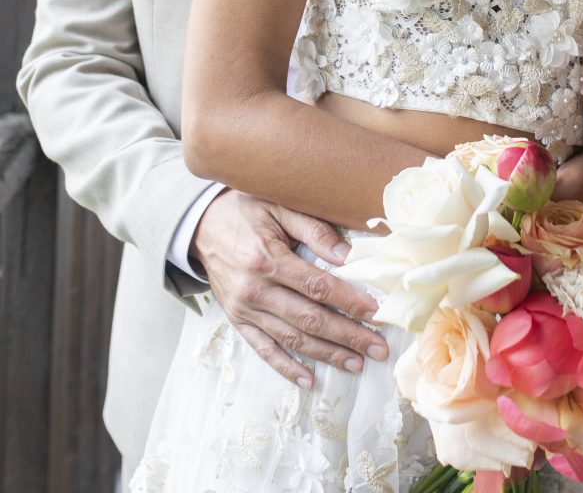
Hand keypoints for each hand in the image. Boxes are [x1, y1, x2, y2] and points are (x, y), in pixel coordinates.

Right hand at [190, 190, 388, 388]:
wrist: (201, 225)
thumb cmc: (245, 211)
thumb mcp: (279, 207)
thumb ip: (314, 230)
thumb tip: (348, 256)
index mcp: (268, 259)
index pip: (317, 286)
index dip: (349, 301)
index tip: (376, 313)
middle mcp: (255, 290)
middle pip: (309, 319)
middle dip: (347, 336)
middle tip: (378, 348)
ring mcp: (245, 309)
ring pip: (292, 338)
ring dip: (326, 354)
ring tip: (356, 364)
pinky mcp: (237, 321)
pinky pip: (263, 349)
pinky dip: (285, 367)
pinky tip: (309, 379)